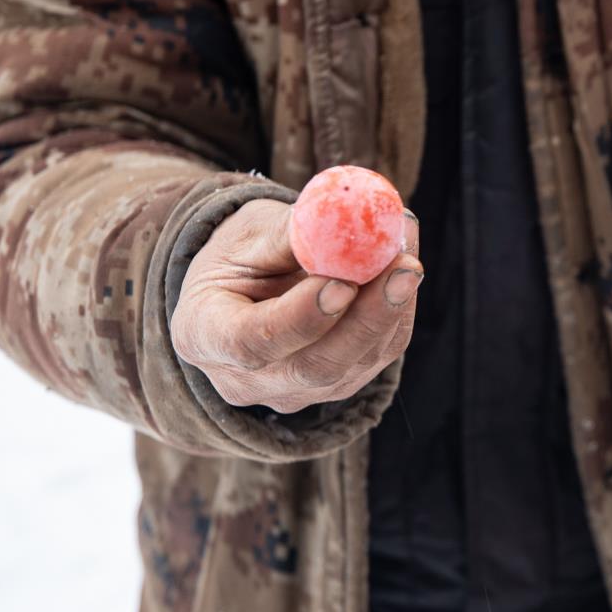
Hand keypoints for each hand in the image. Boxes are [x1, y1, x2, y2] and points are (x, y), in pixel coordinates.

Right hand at [170, 198, 421, 412]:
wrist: (246, 283)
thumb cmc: (241, 251)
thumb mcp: (250, 231)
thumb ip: (294, 232)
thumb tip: (352, 219)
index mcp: (204, 336)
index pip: (252, 343)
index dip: (302, 318)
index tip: (343, 283)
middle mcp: (247, 380)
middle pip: (316, 366)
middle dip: (368, 316)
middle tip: (405, 267)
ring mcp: (295, 393)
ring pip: (357, 362)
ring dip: (393, 304)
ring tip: (406, 245)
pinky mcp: (338, 386)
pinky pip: (379, 353)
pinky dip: (399, 309)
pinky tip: (402, 265)